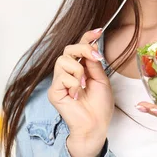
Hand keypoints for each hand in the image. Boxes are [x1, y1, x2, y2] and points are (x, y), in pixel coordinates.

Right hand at [47, 28, 113, 156]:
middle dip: (83, 49)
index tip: (98, 30)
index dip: (87, 37)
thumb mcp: (101, 79)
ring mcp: (60, 82)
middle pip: (68, 49)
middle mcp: (68, 73)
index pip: (79, 48)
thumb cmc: (99, 106)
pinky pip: (61, 77)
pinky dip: (73, 83)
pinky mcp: (54, 92)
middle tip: (96, 57)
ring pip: (63, 60)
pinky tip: (77, 95)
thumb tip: (92, 46)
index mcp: (81, 68)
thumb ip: (94, 63)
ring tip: (84, 84)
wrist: (96, 125)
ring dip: (78, 70)